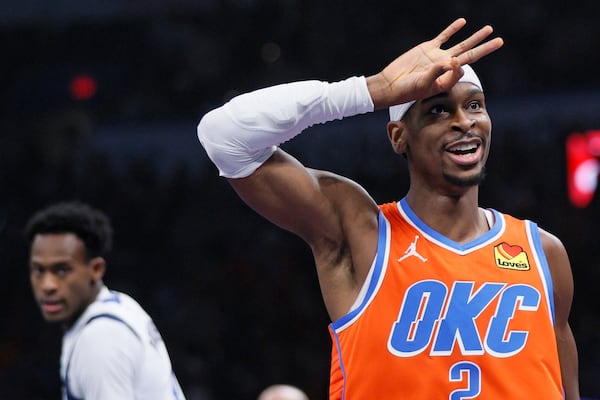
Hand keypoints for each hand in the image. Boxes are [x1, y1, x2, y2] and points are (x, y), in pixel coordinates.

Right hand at [368, 18, 503, 108]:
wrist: (391, 84)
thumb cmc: (407, 90)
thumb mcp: (424, 84)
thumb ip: (439, 73)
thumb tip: (454, 61)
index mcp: (447, 78)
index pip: (462, 67)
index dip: (461, 64)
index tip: (451, 63)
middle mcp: (446, 66)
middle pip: (470, 54)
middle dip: (485, 47)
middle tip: (500, 41)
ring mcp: (438, 56)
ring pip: (461, 44)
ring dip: (475, 37)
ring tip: (489, 29)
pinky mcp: (428, 48)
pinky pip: (444, 36)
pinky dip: (453, 29)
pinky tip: (463, 22)